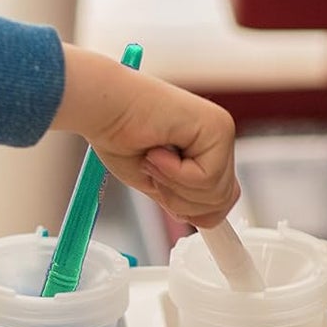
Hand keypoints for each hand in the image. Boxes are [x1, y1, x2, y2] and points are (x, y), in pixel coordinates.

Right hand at [51, 45, 238, 227]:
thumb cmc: (117, 134)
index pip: (224, 197)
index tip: (180, 213)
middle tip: (153, 176)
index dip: (199, 213)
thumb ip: (182, 198)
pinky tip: (157, 151)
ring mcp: (220, 131)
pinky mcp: (217, 127)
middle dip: (181, 201)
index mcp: (206, 149)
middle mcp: (218, 138)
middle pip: (223, 200)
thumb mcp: (155, 181)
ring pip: (215, 193)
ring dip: (174, 186)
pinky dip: (175, 173)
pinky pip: (207, 177)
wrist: (103, 107)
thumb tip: (206, 219)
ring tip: (153, 159)